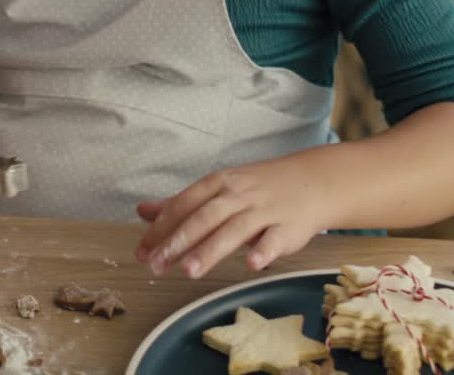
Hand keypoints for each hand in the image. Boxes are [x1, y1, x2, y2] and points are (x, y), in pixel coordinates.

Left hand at [134, 157, 331, 278]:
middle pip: (204, 217)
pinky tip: (251, 265)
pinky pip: (275, 239)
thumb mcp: (216, 190)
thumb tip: (142, 211)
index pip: (183, 205)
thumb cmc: (256, 189)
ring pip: (235, 230)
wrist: (311, 182)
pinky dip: (264, 250)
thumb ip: (180, 205)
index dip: (161, 229)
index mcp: (217, 184)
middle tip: (156, 265)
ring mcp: (264, 210)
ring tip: (190, 271)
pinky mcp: (288, 227)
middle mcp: (238, 195)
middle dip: (179, 241)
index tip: (142, 252)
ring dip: (211, 250)